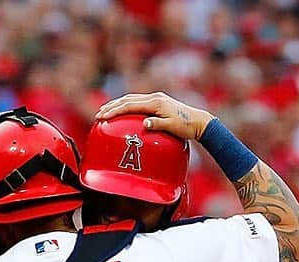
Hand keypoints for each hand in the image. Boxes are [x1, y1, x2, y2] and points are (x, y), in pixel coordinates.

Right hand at [94, 92, 213, 140]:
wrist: (199, 121)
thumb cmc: (186, 127)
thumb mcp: (172, 127)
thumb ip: (158, 125)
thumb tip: (144, 124)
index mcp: (156, 102)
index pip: (130, 105)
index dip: (115, 110)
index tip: (103, 116)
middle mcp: (154, 98)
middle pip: (128, 99)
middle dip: (112, 106)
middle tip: (99, 114)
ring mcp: (156, 99)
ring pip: (132, 99)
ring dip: (118, 105)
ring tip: (106, 112)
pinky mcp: (158, 103)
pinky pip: (138, 103)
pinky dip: (127, 106)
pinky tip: (122, 112)